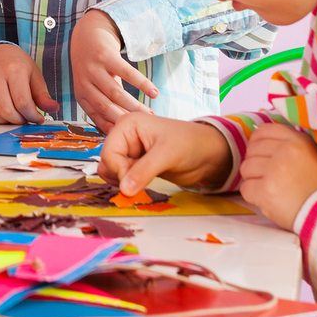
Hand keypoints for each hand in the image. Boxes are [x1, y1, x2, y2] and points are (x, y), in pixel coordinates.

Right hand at [0, 44, 59, 123]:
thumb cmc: (17, 65)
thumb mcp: (34, 75)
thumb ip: (43, 95)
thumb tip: (54, 109)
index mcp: (14, 69)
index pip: (22, 102)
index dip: (32, 116)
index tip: (38, 119)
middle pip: (6, 110)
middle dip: (18, 121)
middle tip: (25, 119)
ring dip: (5, 122)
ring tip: (14, 117)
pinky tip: (3, 114)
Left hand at [70, 10, 156, 131]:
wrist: (88, 34)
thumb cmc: (95, 67)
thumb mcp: (94, 87)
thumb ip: (105, 105)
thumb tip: (122, 131)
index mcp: (82, 95)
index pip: (98, 117)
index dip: (116, 129)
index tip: (132, 141)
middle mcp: (85, 83)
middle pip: (107, 107)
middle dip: (127, 120)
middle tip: (145, 128)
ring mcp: (94, 69)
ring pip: (116, 93)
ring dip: (135, 105)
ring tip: (151, 114)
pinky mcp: (106, 55)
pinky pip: (126, 72)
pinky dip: (141, 83)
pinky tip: (154, 92)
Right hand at [99, 112, 232, 195]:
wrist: (208, 154)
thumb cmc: (190, 144)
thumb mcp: (166, 156)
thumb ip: (143, 172)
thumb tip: (124, 190)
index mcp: (127, 125)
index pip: (108, 153)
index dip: (118, 171)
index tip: (132, 184)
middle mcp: (125, 136)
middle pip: (107, 163)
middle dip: (120, 177)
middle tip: (139, 184)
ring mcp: (130, 151)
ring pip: (112, 172)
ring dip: (124, 182)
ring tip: (144, 182)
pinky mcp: (136, 164)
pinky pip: (122, 178)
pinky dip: (129, 185)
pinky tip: (144, 184)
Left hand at [239, 123, 316, 229]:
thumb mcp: (311, 155)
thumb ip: (289, 145)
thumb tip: (259, 140)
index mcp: (297, 141)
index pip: (263, 131)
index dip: (257, 143)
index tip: (261, 155)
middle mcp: (285, 152)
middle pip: (252, 151)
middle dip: (256, 164)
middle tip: (268, 177)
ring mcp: (274, 171)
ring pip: (246, 169)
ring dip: (253, 180)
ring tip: (270, 189)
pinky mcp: (266, 191)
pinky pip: (245, 188)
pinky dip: (253, 196)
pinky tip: (267, 200)